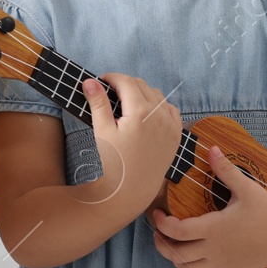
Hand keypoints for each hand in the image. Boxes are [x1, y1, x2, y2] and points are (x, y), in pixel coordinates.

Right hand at [81, 74, 181, 209]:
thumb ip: (98, 103)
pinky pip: (170, 109)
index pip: (126, 81)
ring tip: (126, 104)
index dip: (112, 78)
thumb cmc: (114, 162)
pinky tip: (146, 113)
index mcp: (140, 112)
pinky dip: (159, 105)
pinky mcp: (176, 134)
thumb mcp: (102, 130)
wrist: (132, 190)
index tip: (101, 82)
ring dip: (142, 93)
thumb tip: (90, 81)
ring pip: (157, 94)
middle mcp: (159, 115)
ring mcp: (170, 124)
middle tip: (110, 93)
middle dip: (125, 84)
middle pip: (141, 85)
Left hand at [149, 145, 266, 267]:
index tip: (157, 214)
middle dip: (162, 244)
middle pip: (176, 254)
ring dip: (176, 259)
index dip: (161, 224)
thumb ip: (226, 169)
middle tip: (158, 233)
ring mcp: (223, 264)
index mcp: (213, 228)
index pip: (176, 231)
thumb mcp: (246, 188)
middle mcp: (214, 249)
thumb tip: (211, 149)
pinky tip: (195, 259)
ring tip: (173, 246)